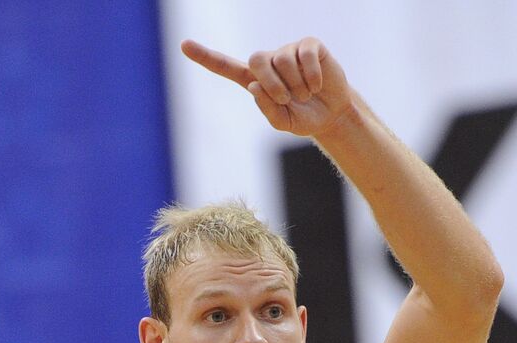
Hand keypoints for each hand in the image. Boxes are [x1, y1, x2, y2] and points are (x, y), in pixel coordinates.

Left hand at [181, 37, 353, 138]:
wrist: (332, 115)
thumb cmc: (304, 118)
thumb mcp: (284, 123)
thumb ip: (268, 109)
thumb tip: (254, 85)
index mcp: (256, 81)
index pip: (226, 67)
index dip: (206, 57)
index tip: (184, 45)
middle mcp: (269, 62)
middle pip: (257, 60)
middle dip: (273, 84)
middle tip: (288, 99)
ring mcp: (288, 50)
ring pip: (283, 60)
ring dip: (297, 85)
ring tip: (307, 94)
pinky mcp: (308, 45)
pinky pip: (304, 56)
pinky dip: (312, 76)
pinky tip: (317, 85)